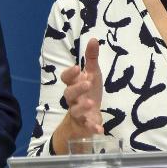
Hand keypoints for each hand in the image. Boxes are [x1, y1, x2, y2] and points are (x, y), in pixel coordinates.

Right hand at [52, 38, 103, 152]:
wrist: (88, 118)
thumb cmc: (89, 93)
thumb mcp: (92, 75)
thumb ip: (92, 58)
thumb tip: (94, 38)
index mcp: (74, 85)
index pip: (66, 79)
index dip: (70, 74)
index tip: (77, 68)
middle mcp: (73, 99)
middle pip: (68, 94)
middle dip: (77, 88)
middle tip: (87, 82)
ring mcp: (78, 113)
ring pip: (75, 111)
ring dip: (82, 107)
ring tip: (90, 103)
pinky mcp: (85, 126)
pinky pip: (87, 127)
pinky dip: (92, 128)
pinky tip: (100, 129)